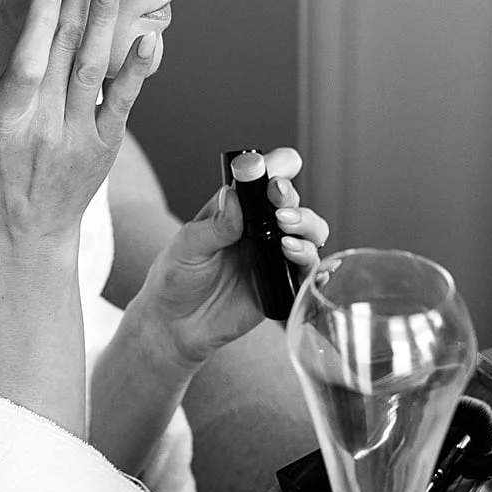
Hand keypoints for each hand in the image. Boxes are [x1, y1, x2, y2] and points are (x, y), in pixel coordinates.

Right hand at [0, 0, 163, 254]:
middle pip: (65, 48)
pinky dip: (139, 70)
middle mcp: (46, 125)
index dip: (39, 21)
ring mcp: (80, 134)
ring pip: (95, 68)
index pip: (28, 64)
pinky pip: (125, 103)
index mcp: (7, 121)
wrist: (30, 233)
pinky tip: (151, 36)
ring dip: (105, 19)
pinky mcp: (105, 144)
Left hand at [135, 147, 330, 366]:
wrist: (175, 324)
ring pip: (310, 234)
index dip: (277, 167)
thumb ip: (213, 226)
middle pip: (293, 203)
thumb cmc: (176, 277)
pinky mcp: (281, 286)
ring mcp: (274, 257)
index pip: (265, 178)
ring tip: (286, 240)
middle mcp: (261, 229)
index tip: (277, 168)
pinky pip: (309, 274)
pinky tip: (308, 267)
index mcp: (238, 209)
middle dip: (291, 200)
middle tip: (279, 209)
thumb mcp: (187, 247)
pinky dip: (317, 268)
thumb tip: (232, 197)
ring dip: (307, 229)